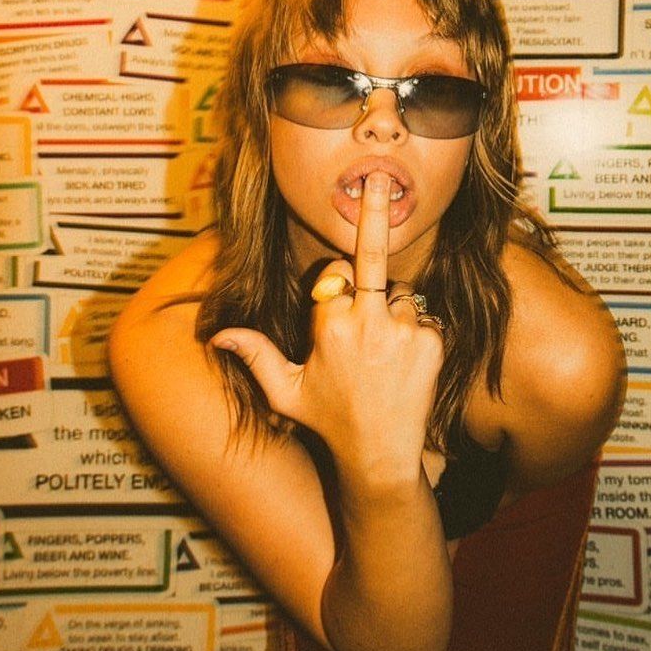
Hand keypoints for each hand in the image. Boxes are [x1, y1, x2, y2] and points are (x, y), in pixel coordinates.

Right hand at [211, 172, 443, 486]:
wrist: (380, 454)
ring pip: (399, 294)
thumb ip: (254, 355)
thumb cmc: (328, 422)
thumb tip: (217, 333)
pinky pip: (424, 317)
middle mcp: (365, 318)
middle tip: (378, 196)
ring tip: (384, 356)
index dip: (336, 284)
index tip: (336, 297)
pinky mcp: (432, 339)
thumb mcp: (284, 391)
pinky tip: (404, 365)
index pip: (336, 273)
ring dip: (392, 312)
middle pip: (371, 265)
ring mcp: (402, 328)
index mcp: (327, 323)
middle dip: (371, 237)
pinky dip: (416, 332)